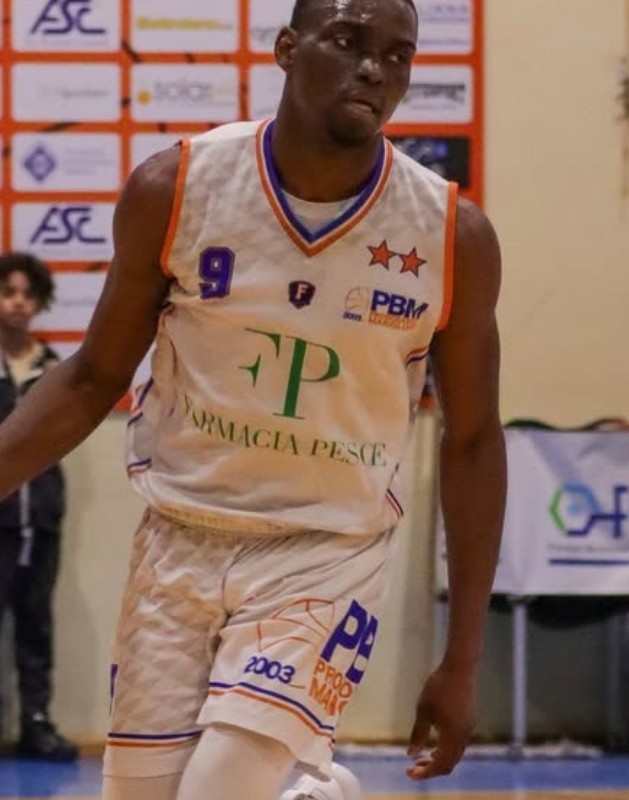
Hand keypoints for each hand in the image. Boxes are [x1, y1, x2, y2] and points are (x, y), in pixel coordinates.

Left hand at [406, 661, 476, 779]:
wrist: (460, 667)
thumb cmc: (438, 686)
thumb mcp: (423, 710)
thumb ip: (419, 734)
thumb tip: (411, 754)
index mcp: (452, 736)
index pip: (440, 765)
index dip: (425, 773)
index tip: (409, 773)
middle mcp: (464, 736)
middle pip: (449, 763)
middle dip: (432, 769)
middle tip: (414, 768)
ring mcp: (469, 728)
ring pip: (456, 754)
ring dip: (440, 759)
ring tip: (424, 758)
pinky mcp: (470, 720)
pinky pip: (459, 743)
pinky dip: (447, 749)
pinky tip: (436, 741)